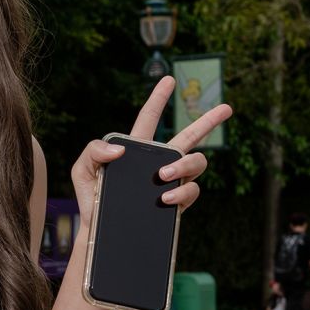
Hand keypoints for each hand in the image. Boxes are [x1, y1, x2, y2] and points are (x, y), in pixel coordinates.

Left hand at [71, 75, 232, 224]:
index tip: (169, 79)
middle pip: (190, 137)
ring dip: (185, 164)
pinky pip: (192, 190)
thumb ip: (93, 150)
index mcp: (137, 147)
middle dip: (210, 120)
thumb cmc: (91, 197)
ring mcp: (171, 181)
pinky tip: (165, 198)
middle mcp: (159, 161)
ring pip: (197, 162)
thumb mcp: (82, 170)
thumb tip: (121, 147)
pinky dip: (181, 192)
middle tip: (227, 108)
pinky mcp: (177, 202)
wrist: (99, 230)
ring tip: (163, 176)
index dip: (159, 98)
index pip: (150, 117)